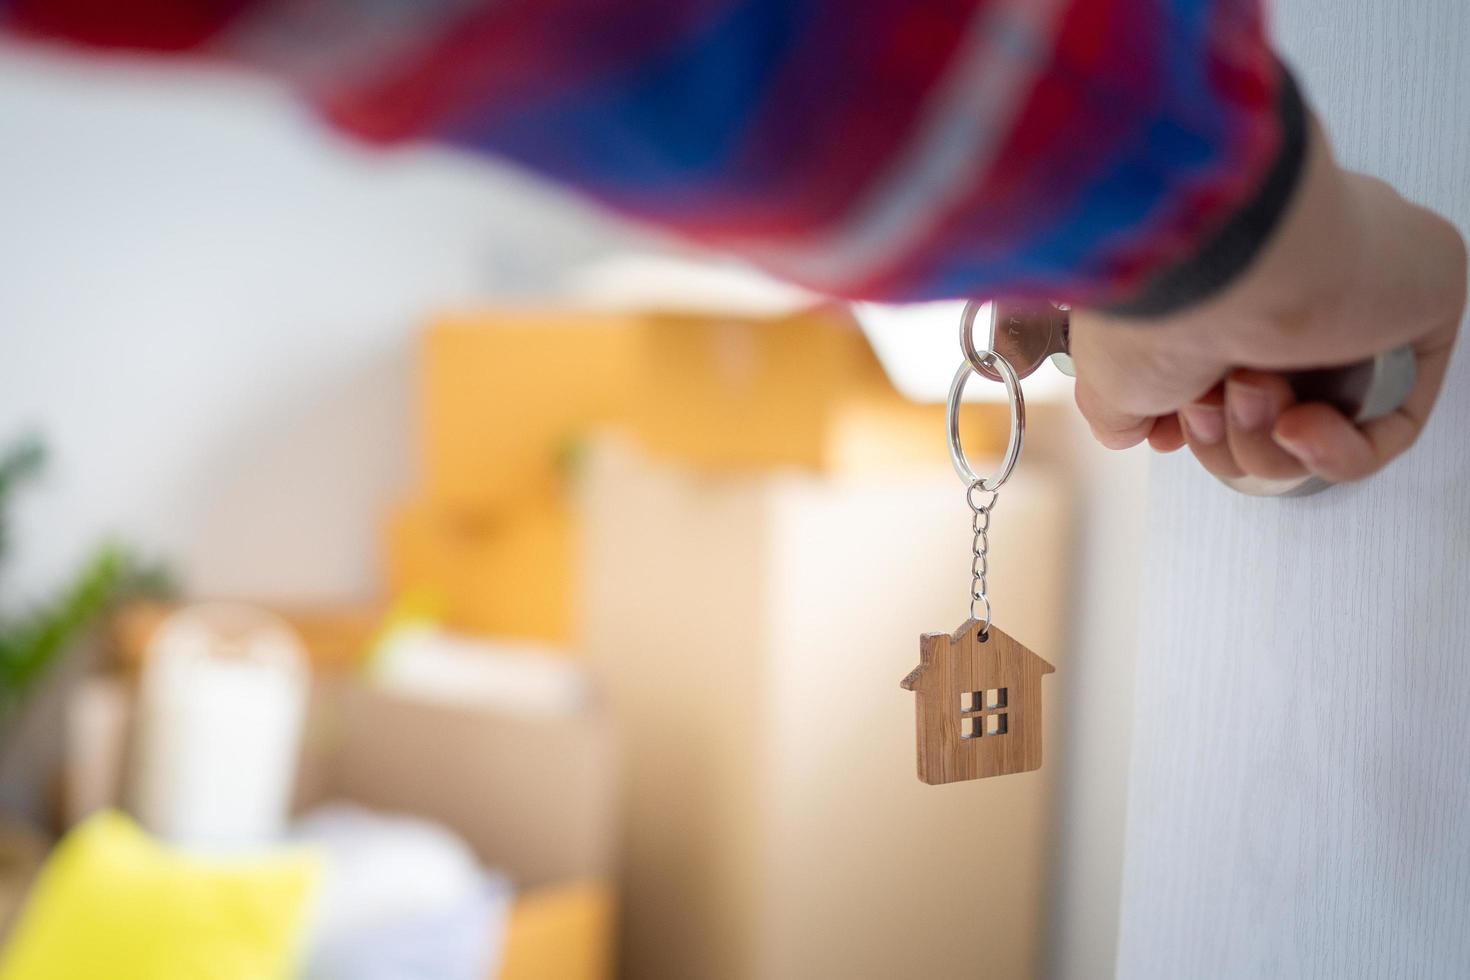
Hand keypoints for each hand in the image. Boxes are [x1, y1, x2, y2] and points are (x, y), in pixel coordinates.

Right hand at [1068, 116, 1466, 484]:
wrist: (1226, 257)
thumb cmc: (1169, 294)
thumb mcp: (1106, 370)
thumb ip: (1119, 407)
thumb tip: (1132, 428)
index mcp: (1222, 284)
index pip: (1220, 378)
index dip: (1196, 429)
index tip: (1167, 431)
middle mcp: (1288, 285)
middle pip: (1268, 414)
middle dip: (1229, 437)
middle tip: (1205, 407)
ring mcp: (1352, 298)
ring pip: (1323, 423)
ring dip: (1270, 440)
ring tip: (1252, 392)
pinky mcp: (1419, 308)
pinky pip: (1390, 423)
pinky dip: (1338, 451)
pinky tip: (1298, 425)